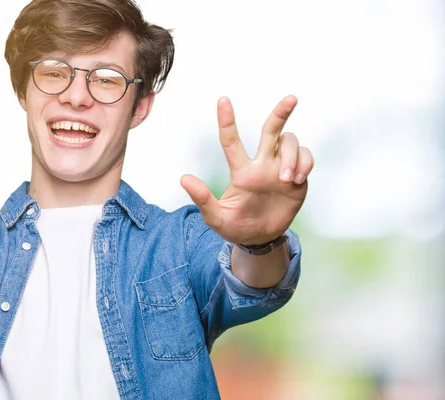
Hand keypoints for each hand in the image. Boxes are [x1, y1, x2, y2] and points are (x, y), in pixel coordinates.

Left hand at [180, 95, 313, 244]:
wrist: (260, 240)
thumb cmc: (235, 227)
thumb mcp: (216, 217)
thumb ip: (202, 199)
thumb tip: (183, 179)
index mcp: (241, 172)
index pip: (231, 141)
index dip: (227, 120)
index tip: (222, 100)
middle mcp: (261, 164)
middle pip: (271, 130)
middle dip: (281, 112)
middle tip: (291, 98)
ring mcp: (280, 169)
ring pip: (290, 143)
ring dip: (291, 157)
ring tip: (287, 179)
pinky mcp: (298, 177)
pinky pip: (306, 157)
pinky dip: (304, 164)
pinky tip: (297, 180)